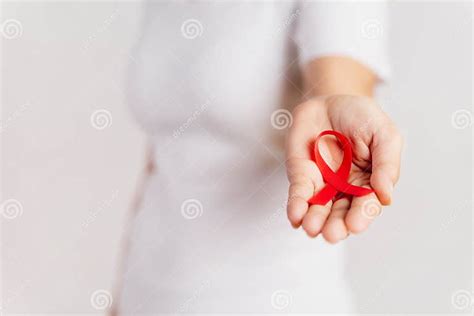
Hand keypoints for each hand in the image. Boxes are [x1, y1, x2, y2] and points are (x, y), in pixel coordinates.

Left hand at [286, 95, 402, 242]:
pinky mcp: (301, 175)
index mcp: (369, 183)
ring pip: (318, 208)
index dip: (361, 216)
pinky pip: (298, 193)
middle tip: (332, 234)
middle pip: (341, 213)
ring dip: (314, 220)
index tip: (355, 225)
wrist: (332, 100)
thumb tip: (386, 196)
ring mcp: (322, 184)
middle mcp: (345, 189)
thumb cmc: (362, 118)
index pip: (366, 205)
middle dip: (336, 225)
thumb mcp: (384, 134)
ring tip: (312, 228)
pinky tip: (295, 216)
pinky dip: (296, 205)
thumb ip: (387, 164)